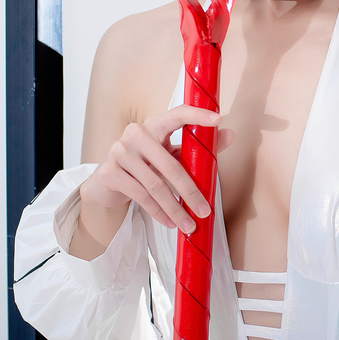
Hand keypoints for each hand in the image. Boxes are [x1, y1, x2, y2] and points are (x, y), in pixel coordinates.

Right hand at [81, 105, 220, 234]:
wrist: (108, 181)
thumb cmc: (146, 164)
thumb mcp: (171, 153)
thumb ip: (198, 147)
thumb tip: (230, 135)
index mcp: (155, 124)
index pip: (178, 114)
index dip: (198, 115)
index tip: (218, 119)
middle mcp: (135, 134)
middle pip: (170, 165)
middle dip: (190, 192)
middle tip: (205, 211)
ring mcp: (120, 152)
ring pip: (155, 186)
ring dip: (175, 209)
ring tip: (189, 225)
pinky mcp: (110, 173)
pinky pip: (141, 196)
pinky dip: (158, 212)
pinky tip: (169, 222)